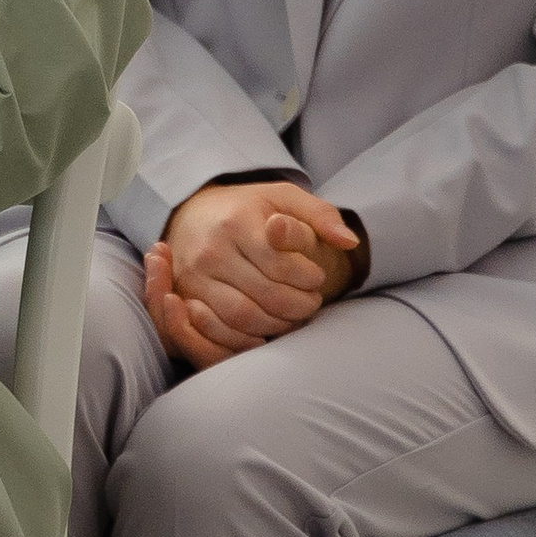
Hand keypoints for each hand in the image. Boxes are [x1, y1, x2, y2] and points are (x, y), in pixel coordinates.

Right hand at [146, 179, 362, 369]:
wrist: (193, 215)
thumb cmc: (248, 209)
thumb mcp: (284, 198)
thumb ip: (321, 215)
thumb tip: (349, 242)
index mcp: (237, 222)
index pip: (281, 264)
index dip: (308, 278)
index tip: (317, 278)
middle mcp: (211, 251)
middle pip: (266, 295)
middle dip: (299, 306)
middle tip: (312, 303)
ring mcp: (194, 277)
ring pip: (243, 317)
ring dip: (278, 325)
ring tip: (293, 316)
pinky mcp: (186, 298)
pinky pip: (218, 331)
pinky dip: (247, 339)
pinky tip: (265, 330)